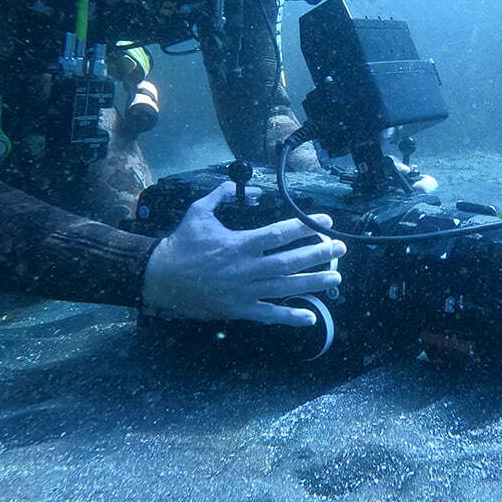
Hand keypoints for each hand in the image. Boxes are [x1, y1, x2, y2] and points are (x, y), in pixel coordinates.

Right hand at [141, 182, 345, 326]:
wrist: (160, 277)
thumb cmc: (181, 244)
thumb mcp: (198, 213)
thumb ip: (220, 196)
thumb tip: (235, 184)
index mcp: (240, 243)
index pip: (280, 234)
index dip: (305, 227)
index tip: (325, 222)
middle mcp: (247, 268)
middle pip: (290, 261)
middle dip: (319, 255)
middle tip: (340, 249)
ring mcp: (245, 290)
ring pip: (286, 287)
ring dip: (314, 283)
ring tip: (336, 278)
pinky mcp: (239, 308)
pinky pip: (269, 314)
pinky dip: (290, 316)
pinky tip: (311, 317)